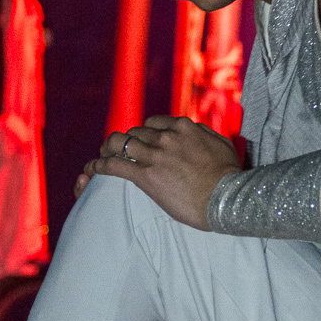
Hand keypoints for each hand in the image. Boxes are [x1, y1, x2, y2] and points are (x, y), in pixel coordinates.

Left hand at [74, 114, 239, 226]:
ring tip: (102, 155)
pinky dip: (99, 165)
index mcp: (183, 127)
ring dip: (108, 148)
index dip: (144, 132)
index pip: (154, 122)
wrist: (226, 197)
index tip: (141, 140)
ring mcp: (155, 155)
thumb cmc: (229, 175)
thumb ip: (205, 134)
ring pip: (120, 143)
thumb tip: (195, 132)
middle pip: (135, 131)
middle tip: (119, 150)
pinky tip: (91, 168)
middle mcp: (166, 136)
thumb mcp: (222, 145)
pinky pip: (114, 165)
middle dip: (126, 141)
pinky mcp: (145, 176)